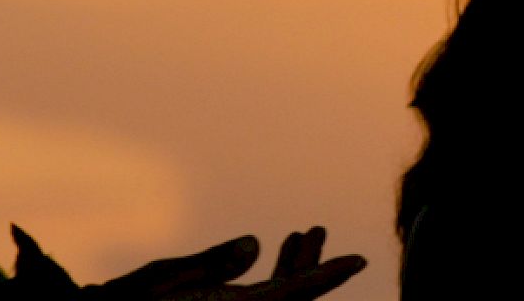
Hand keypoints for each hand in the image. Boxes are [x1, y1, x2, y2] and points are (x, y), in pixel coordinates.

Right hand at [83, 227, 364, 300]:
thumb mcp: (164, 279)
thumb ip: (212, 263)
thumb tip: (255, 246)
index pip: (293, 298)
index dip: (328, 277)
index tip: (359, 259)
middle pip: (291, 299)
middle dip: (310, 266)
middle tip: (316, 230)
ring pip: (277, 300)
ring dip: (292, 270)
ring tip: (299, 235)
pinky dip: (271, 279)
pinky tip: (267, 254)